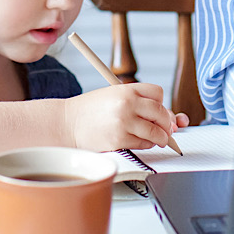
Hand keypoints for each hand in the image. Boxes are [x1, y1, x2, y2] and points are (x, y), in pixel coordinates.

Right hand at [65, 83, 180, 151]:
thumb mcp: (113, 95)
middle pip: (160, 112)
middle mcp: (127, 103)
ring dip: (160, 137)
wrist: (66, 123)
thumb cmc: (90, 110)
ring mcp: (123, 122)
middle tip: (166, 128)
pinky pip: (143, 143)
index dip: (161, 102)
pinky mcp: (118, 140)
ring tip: (159, 139)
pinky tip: (142, 142)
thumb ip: (137, 102)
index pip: (158, 93)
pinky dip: (147, 144)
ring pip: (155, 131)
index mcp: (127, 89)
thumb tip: (167, 118)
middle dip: (166, 122)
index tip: (159, 110)